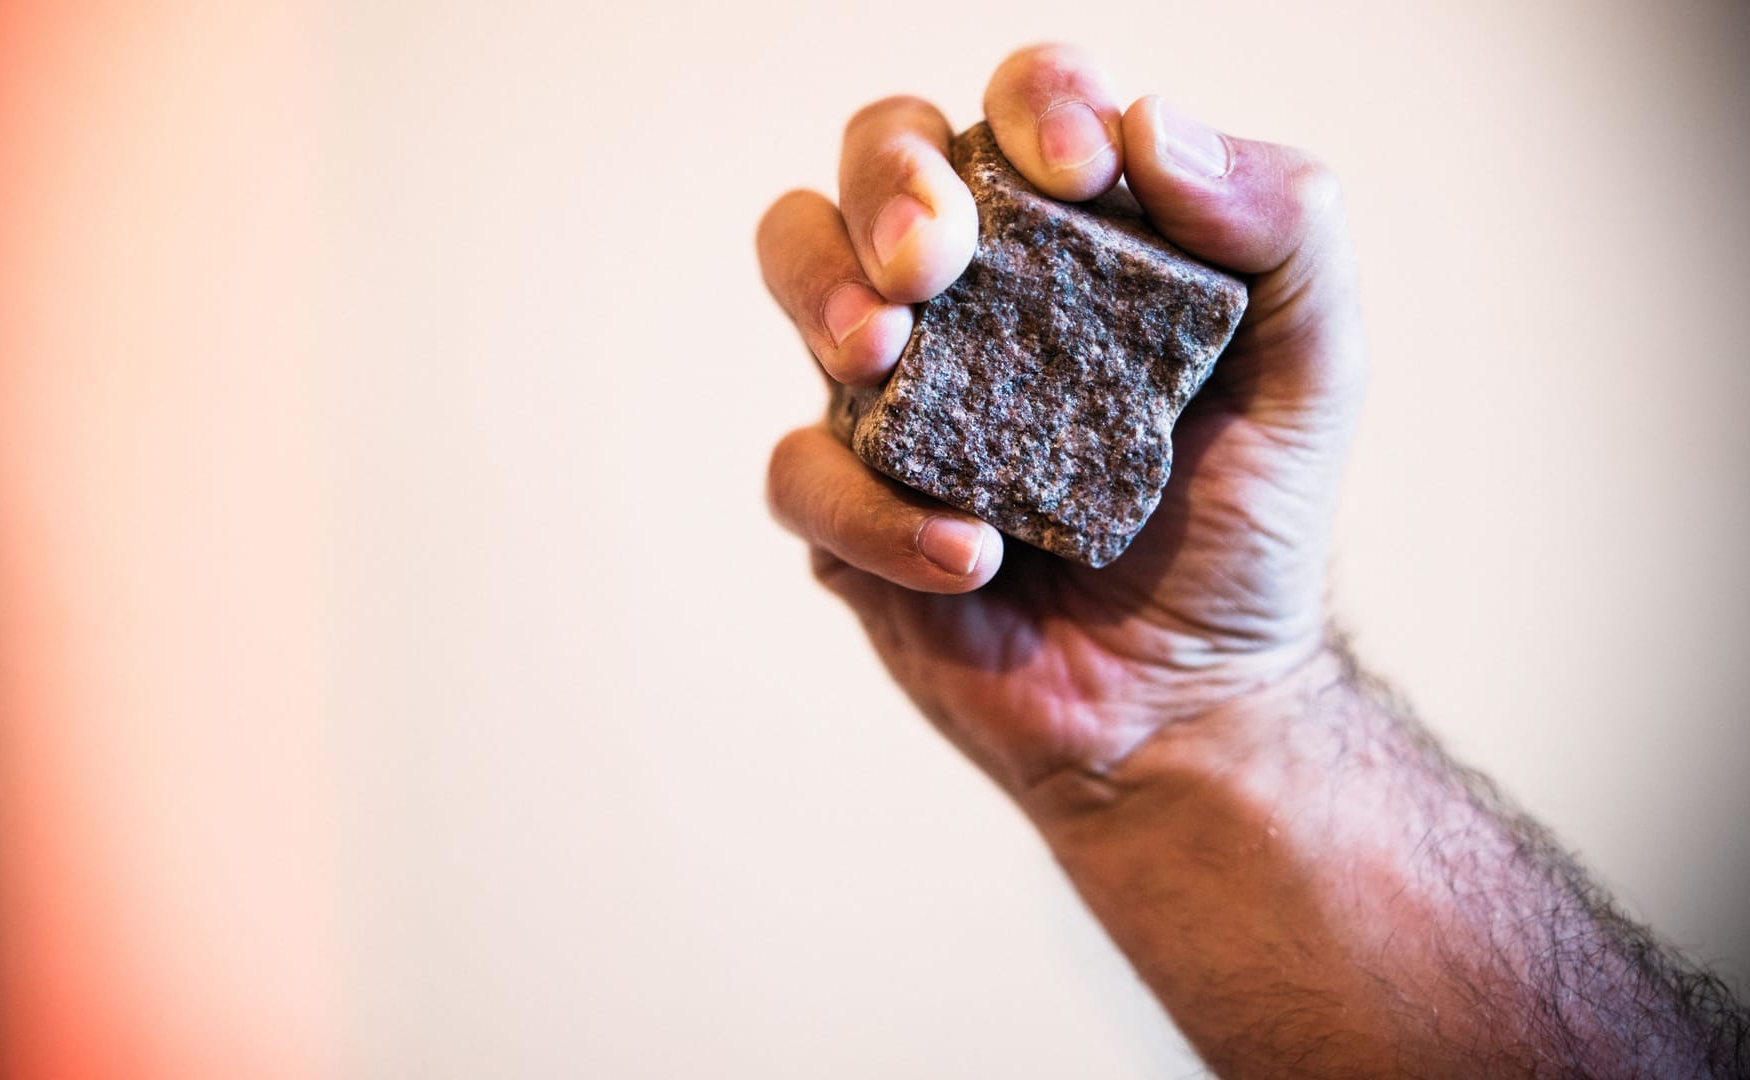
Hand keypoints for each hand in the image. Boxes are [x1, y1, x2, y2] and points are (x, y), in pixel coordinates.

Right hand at [758, 44, 1366, 817]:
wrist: (1193, 705)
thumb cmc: (1245, 527)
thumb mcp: (1314, 370)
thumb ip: (1286, 227)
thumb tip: (1156, 125)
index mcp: (1071, 237)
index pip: (1018, 112)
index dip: (1033, 104)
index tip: (1081, 171)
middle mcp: (969, 295)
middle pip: (876, 158)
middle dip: (888, 184)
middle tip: (936, 261)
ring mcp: (895, 395)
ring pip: (796, 265)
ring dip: (825, 291)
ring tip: (885, 356)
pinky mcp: (847, 508)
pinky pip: (804, 474)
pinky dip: (877, 512)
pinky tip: (972, 553)